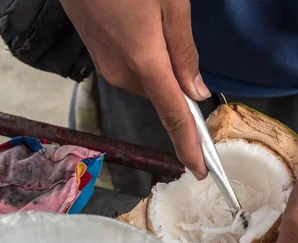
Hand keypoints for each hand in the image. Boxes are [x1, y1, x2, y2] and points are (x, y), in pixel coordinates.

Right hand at [59, 0, 208, 178]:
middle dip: (178, 81)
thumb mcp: (170, 1)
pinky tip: (141, 25)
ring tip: (154, 20)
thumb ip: (184, 50)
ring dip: (160, 65)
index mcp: (145, 61)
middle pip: (163, 93)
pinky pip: (131, 68)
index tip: (201, 170)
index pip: (174, 116)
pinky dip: (146, 59)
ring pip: (148, 80)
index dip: (189, 145)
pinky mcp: (96, 55)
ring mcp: (106, 65)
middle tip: (176, 35)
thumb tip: (195, 91)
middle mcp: (122, 72)